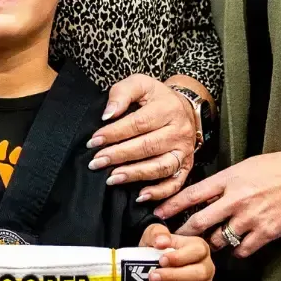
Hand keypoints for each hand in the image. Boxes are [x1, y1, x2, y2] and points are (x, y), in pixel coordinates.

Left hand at [86, 75, 199, 201]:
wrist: (183, 107)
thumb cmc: (156, 97)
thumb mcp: (140, 84)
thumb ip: (122, 93)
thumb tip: (107, 114)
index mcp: (167, 109)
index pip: (138, 124)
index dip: (114, 133)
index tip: (94, 141)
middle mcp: (179, 131)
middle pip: (147, 147)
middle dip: (118, 156)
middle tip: (96, 162)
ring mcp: (184, 151)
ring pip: (160, 167)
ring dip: (134, 175)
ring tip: (112, 178)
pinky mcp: (186, 166)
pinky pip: (175, 183)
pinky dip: (159, 193)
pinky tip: (140, 196)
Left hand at [137, 224, 213, 280]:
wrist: (150, 271)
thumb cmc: (156, 251)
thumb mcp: (153, 236)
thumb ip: (157, 233)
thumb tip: (161, 241)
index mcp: (199, 248)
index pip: (198, 251)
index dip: (180, 257)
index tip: (161, 260)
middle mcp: (207, 268)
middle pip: (199, 274)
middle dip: (174, 277)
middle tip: (153, 277)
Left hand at [154, 150, 280, 258]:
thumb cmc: (278, 168)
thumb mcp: (245, 167)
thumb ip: (224, 182)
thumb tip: (204, 195)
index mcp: (229, 179)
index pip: (192, 194)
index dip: (171, 206)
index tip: (157, 213)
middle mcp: (235, 199)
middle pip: (199, 222)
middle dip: (182, 234)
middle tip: (171, 242)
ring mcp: (250, 218)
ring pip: (218, 240)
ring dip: (211, 244)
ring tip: (207, 246)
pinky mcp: (266, 233)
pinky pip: (241, 250)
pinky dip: (236, 251)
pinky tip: (236, 247)